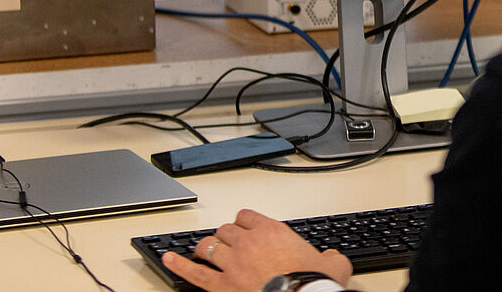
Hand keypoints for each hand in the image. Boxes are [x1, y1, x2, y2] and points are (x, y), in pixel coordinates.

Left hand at [161, 208, 353, 291]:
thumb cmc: (311, 284)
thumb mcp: (331, 265)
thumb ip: (330, 257)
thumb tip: (334, 259)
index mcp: (272, 231)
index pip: (248, 215)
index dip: (245, 222)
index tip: (246, 228)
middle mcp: (248, 242)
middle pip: (226, 229)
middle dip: (226, 236)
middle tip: (228, 243)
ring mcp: (231, 263)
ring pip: (209, 246)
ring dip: (206, 247)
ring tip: (203, 250)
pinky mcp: (221, 286)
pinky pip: (194, 273)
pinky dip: (179, 266)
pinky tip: (168, 261)